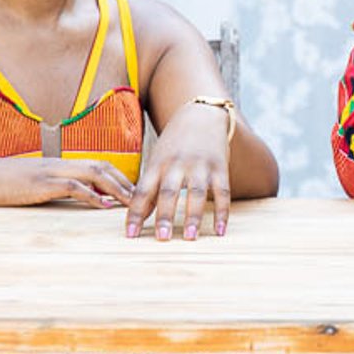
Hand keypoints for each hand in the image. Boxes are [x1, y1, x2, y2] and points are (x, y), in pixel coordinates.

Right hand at [0, 157, 134, 208]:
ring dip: (116, 188)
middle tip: (143, 198)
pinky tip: (104, 206)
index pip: (95, 165)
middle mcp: (58, 164)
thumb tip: (70, 199)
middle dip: (124, 182)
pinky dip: (92, 196)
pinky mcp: (40, 183)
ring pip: (93, 173)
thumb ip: (50, 188)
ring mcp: (49, 172)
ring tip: (132, 203)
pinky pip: (73, 187)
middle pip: (102, 166)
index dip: (117, 177)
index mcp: (57, 164)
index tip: (132, 193)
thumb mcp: (29, 185)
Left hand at [127, 103, 231, 240]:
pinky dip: (222, 213)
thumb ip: (148, 189)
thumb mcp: (156, 161)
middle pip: (169, 192)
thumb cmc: (173, 145)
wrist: (200, 116)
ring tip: (191, 237)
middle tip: (162, 237)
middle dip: (165, 215)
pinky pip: (223, 192)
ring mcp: (200, 166)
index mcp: (157, 164)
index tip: (130, 235)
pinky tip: (219, 231)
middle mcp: (177, 165)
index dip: (135, 214)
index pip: (142, 192)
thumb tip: (138, 218)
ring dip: (194, 216)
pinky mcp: (220, 168)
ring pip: (196, 193)